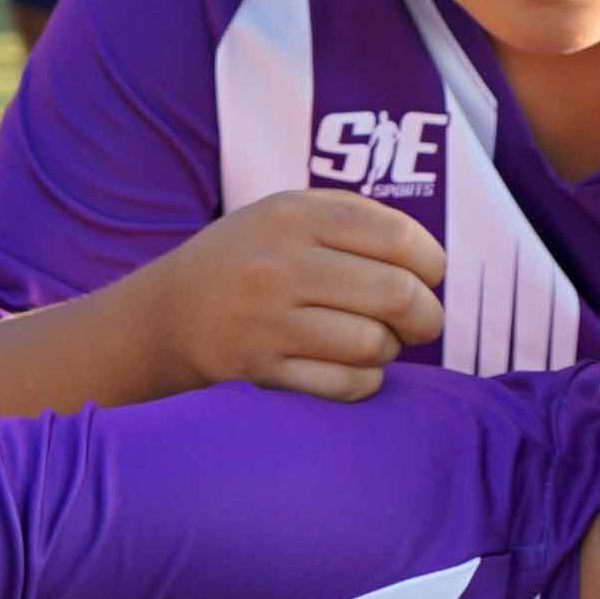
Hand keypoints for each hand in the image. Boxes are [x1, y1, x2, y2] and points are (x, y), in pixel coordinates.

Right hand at [127, 189, 447, 399]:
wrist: (167, 312)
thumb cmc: (250, 258)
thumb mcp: (290, 213)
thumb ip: (358, 219)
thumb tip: (430, 260)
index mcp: (295, 215)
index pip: (399, 238)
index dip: (432, 264)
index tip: (428, 276)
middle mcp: (280, 264)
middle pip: (395, 295)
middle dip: (425, 315)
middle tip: (421, 322)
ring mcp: (267, 321)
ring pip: (373, 345)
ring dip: (390, 350)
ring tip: (376, 341)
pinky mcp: (260, 370)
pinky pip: (345, 385)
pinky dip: (365, 381)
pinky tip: (354, 368)